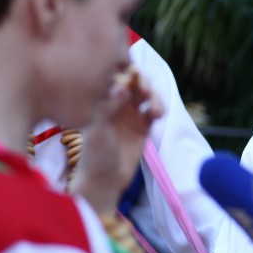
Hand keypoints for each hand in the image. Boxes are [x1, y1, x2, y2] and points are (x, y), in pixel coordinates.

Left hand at [72, 67, 163, 213]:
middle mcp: (116, 104)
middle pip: (134, 82)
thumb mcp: (96, 130)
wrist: (105, 181)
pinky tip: (156, 115)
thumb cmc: (94, 155)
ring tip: (153, 108)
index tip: (132, 76)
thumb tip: (122, 86)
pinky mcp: (143, 126)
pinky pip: (154, 109)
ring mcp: (131, 114)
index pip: (115, 77)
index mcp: (101, 101)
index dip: (126, 72)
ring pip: (147, 94)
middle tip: (144, 90)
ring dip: (153, 95)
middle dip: (143, 82)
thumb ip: (109, 106)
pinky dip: (158, 108)